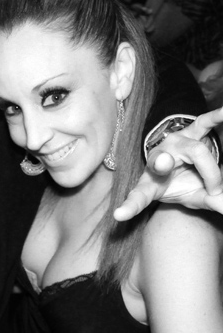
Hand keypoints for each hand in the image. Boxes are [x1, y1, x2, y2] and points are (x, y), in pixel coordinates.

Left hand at [115, 107, 222, 221]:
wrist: (178, 164)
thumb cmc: (178, 185)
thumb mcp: (186, 199)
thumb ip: (205, 203)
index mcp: (148, 182)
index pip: (138, 196)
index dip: (130, 207)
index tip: (119, 215)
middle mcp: (157, 158)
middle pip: (187, 168)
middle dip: (207, 181)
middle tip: (214, 194)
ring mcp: (173, 142)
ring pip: (197, 151)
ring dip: (211, 170)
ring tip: (214, 186)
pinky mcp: (188, 132)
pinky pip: (203, 123)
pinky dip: (216, 117)